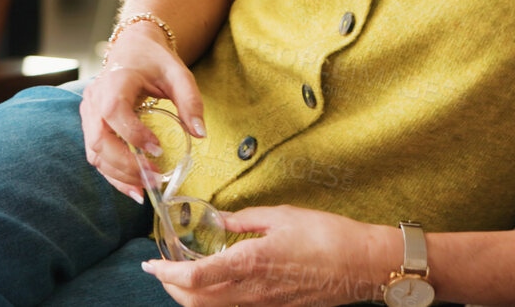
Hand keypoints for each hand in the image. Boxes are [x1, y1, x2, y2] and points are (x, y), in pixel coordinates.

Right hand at [79, 25, 205, 203]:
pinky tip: (134, 188)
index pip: (113, 111)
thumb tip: (200, 133)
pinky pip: (97, 156)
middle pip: (99, 140)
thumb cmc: (153, 60)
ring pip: (95, 154)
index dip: (133, 134)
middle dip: (126, 166)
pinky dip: (114, 175)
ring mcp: (89, 114)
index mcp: (114, 81)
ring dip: (120, 175)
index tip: (159, 150)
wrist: (131, 49)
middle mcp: (94, 99)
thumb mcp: (178, 73)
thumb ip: (190, 100)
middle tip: (155, 179)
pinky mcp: (91, 126)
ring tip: (147, 188)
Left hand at [142, 206, 393, 306]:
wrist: (364, 266)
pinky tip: (214, 279)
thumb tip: (220, 218)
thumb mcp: (282, 216)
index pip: (194, 278)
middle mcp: (252, 291)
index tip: (151, 262)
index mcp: (250, 262)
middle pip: (196, 301)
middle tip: (160, 268)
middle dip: (170, 287)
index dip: (166, 273)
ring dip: (189, 294)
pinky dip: (212, 297)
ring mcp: (263, 304)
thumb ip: (244, 219)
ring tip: (179, 273)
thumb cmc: (328, 236)